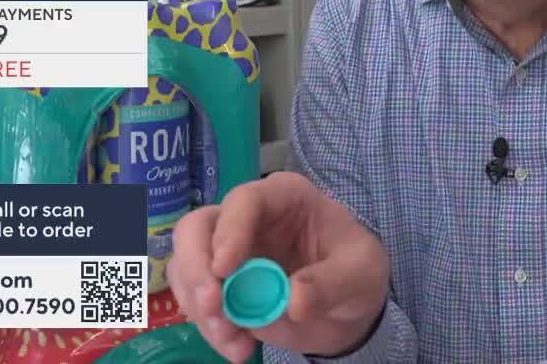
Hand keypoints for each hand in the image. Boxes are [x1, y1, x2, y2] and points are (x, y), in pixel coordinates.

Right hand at [168, 172, 390, 361]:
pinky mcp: (221, 288)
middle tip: (214, 306)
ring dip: (201, 309)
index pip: (245, 201)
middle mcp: (246, 219)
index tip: (225, 269)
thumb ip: (330, 283)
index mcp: (283, 198)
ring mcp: (228, 253)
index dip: (229, 231)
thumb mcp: (360, 272)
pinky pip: (197, 305)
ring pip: (186, 269)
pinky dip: (211, 330)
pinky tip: (240, 348)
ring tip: (235, 340)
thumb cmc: (357, 270)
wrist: (349, 307)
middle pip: (195, 229)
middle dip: (196, 269)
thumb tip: (293, 300)